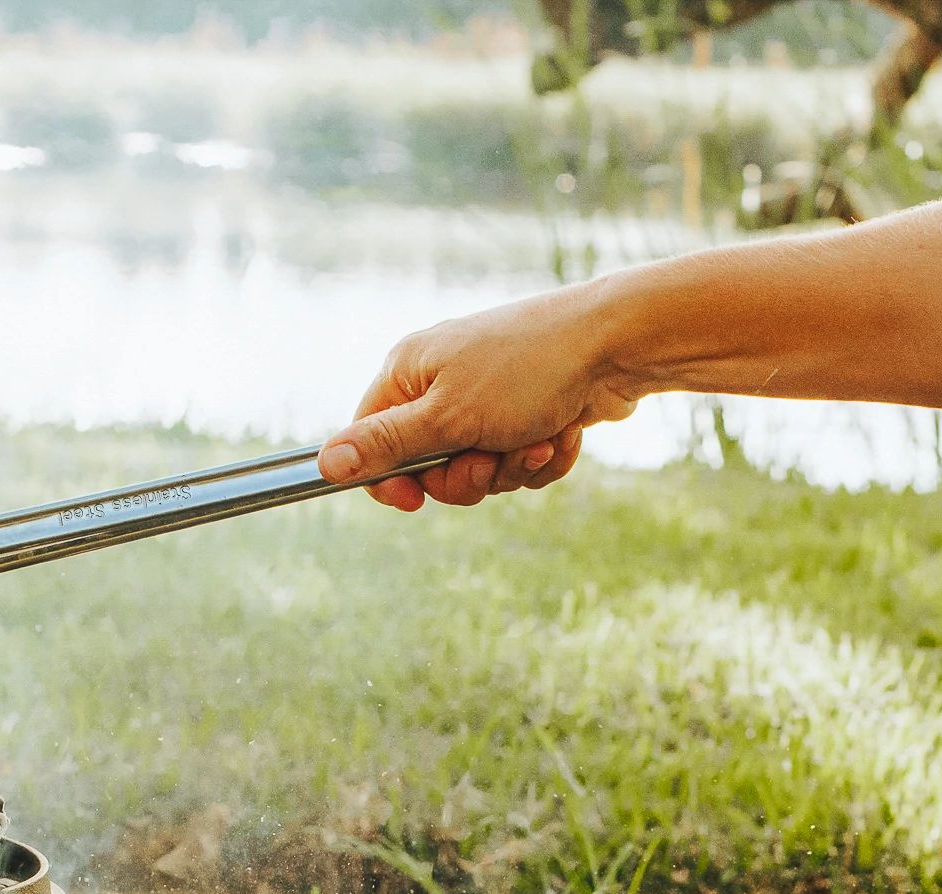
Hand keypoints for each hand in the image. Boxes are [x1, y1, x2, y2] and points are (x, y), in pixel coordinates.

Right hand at [315, 285, 637, 510]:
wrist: (617, 346)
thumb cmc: (528, 371)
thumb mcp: (447, 417)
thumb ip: (385, 445)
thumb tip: (324, 464)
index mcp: (408, 371)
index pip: (370, 442)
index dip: (391, 479)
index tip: (418, 498)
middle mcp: (442, 381)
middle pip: (428, 467)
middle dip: (466, 477)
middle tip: (491, 459)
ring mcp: (487, 397)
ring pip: (477, 470)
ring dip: (511, 469)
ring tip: (538, 439)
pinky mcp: (527, 413)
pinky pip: (517, 462)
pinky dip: (541, 459)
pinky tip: (562, 434)